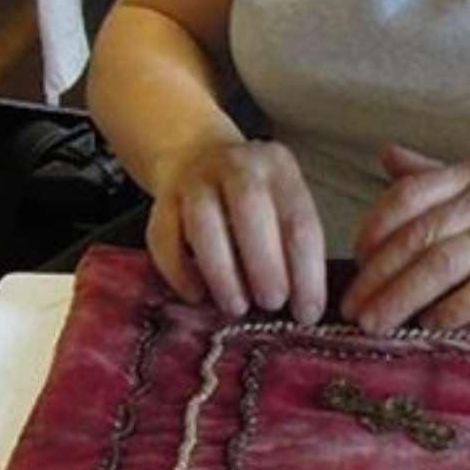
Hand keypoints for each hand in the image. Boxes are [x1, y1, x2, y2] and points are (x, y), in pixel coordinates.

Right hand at [147, 136, 326, 325]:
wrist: (196, 156)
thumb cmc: (253, 199)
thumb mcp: (282, 205)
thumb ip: (292, 246)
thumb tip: (303, 308)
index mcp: (279, 168)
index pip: (299, 222)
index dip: (306, 272)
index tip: (307, 313)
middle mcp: (237, 166)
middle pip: (250, 208)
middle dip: (265, 264)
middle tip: (271, 304)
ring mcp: (195, 179)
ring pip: (204, 222)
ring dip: (222, 272)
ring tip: (236, 307)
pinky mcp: (162, 200)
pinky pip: (165, 238)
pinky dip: (180, 271)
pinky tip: (197, 295)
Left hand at [342, 145, 469, 331]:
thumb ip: (435, 175)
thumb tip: (384, 155)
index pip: (408, 196)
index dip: (373, 230)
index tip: (353, 264)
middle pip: (419, 235)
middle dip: (378, 275)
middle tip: (351, 309)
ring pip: (445, 262)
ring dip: (403, 297)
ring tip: (377, 325)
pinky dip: (455, 308)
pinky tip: (432, 327)